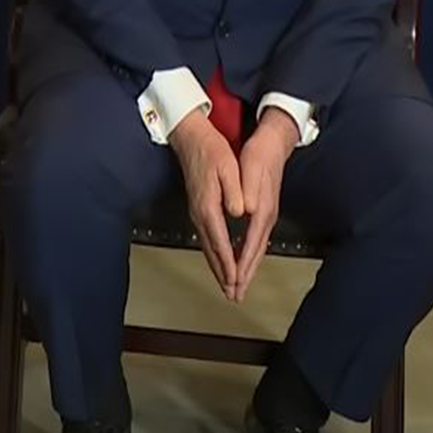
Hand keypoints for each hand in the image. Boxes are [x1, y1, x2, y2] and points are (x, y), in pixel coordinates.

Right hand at [169, 109, 241, 296]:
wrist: (189, 137)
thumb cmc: (211, 150)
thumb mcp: (228, 167)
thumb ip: (235, 191)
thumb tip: (242, 212)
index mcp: (209, 206)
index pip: (221, 242)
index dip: (230, 264)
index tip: (237, 282)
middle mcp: (200, 213)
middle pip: (212, 250)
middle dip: (223, 274)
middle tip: (233, 294)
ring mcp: (197, 211)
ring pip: (207, 246)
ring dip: (218, 267)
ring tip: (227, 284)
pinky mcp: (198, 207)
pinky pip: (206, 238)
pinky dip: (214, 253)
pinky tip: (219, 258)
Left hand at [231, 107, 297, 301]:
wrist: (274, 142)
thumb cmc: (260, 154)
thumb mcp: (250, 168)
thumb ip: (246, 191)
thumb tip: (244, 212)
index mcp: (260, 209)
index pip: (248, 244)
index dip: (239, 265)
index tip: (232, 283)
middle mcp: (264, 215)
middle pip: (253, 252)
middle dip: (243, 275)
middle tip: (234, 295)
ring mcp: (265, 214)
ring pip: (254, 247)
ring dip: (245, 267)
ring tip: (237, 284)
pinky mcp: (263, 210)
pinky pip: (253, 239)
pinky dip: (247, 253)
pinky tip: (241, 258)